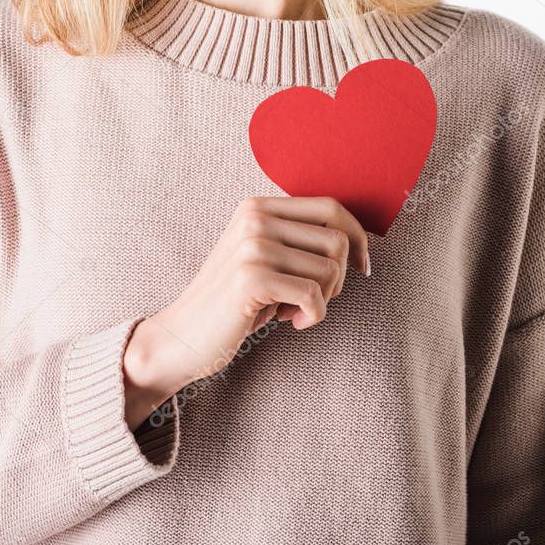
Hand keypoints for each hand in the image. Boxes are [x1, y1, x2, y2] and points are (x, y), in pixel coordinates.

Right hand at [122, 197, 368, 427]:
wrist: (182, 337)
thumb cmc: (236, 302)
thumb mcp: (266, 258)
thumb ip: (298, 239)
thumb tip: (357, 239)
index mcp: (258, 207)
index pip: (331, 208)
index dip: (358, 238)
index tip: (361, 267)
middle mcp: (255, 218)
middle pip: (337, 240)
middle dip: (338, 278)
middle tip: (313, 298)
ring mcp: (252, 246)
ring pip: (330, 269)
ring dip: (323, 299)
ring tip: (293, 310)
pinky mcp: (252, 278)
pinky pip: (315, 295)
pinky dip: (312, 316)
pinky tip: (288, 321)